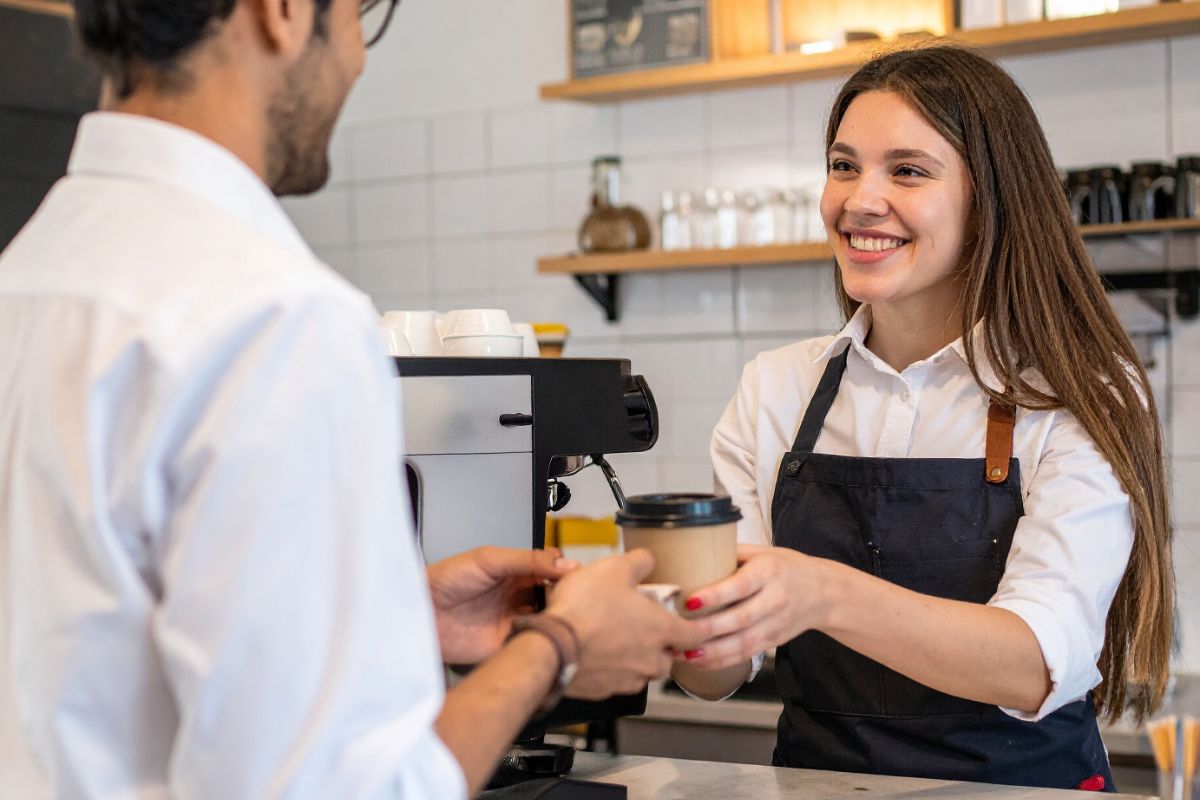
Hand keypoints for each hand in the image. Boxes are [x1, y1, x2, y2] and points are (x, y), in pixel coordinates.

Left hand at [426, 546, 576, 663]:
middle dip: (566, 600)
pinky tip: (546, 639)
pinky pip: (530, 646)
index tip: (577, 578)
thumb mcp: (490, 560)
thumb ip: (527, 560)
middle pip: (555, 599)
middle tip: (574, 601)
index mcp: (517, 573)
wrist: (420, 611)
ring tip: (563, 620)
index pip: (553, 572)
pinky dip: (541, 644)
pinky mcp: (505, 646)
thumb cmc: (446, 579)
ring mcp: (513, 622)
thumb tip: (564, 563)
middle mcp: (519, 598)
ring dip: (556, 623)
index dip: (567, 575)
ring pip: (547, 623)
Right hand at [545, 549, 706, 699]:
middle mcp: (650, 659)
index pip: (696, 637)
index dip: (694, 629)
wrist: (552, 646)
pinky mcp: (605, 691)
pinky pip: (617, 682)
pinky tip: (595, 653)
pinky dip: (611, 671)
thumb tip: (647, 560)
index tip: (688, 625)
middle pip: (669, 659)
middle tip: (642, 629)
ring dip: (636, 660)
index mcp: (661, 630)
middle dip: (660, 647)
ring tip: (614, 640)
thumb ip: (639, 562)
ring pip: (643, 673)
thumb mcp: (614, 568)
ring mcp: (628, 679)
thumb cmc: (584, 609)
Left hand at [682, 544, 831, 669]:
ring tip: (683, 652)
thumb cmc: (788, 567)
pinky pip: (745, 654)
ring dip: (711, 652)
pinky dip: (721, 661)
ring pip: (742, 643)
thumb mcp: (764, 552)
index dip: (715, 596)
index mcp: (769, 572)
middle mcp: (774, 599)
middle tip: (679, 632)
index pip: (740, 586)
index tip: (690, 601)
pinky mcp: (773, 641)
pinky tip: (700, 661)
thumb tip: (694, 552)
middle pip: (739, 619)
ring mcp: (775, 624)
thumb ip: (732, 553)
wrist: (825, 593)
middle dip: (707, 630)